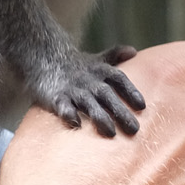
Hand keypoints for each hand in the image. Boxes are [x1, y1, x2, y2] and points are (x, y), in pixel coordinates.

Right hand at [27, 53, 145, 135]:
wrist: (43, 59)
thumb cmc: (77, 66)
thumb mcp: (97, 59)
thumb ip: (115, 56)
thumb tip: (133, 52)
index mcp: (101, 71)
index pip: (119, 79)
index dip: (131, 91)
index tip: (141, 106)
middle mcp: (89, 81)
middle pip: (107, 94)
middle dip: (120, 111)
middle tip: (134, 129)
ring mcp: (73, 89)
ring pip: (88, 103)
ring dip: (100, 117)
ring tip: (110, 133)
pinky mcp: (56, 98)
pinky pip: (63, 106)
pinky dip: (69, 114)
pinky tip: (76, 123)